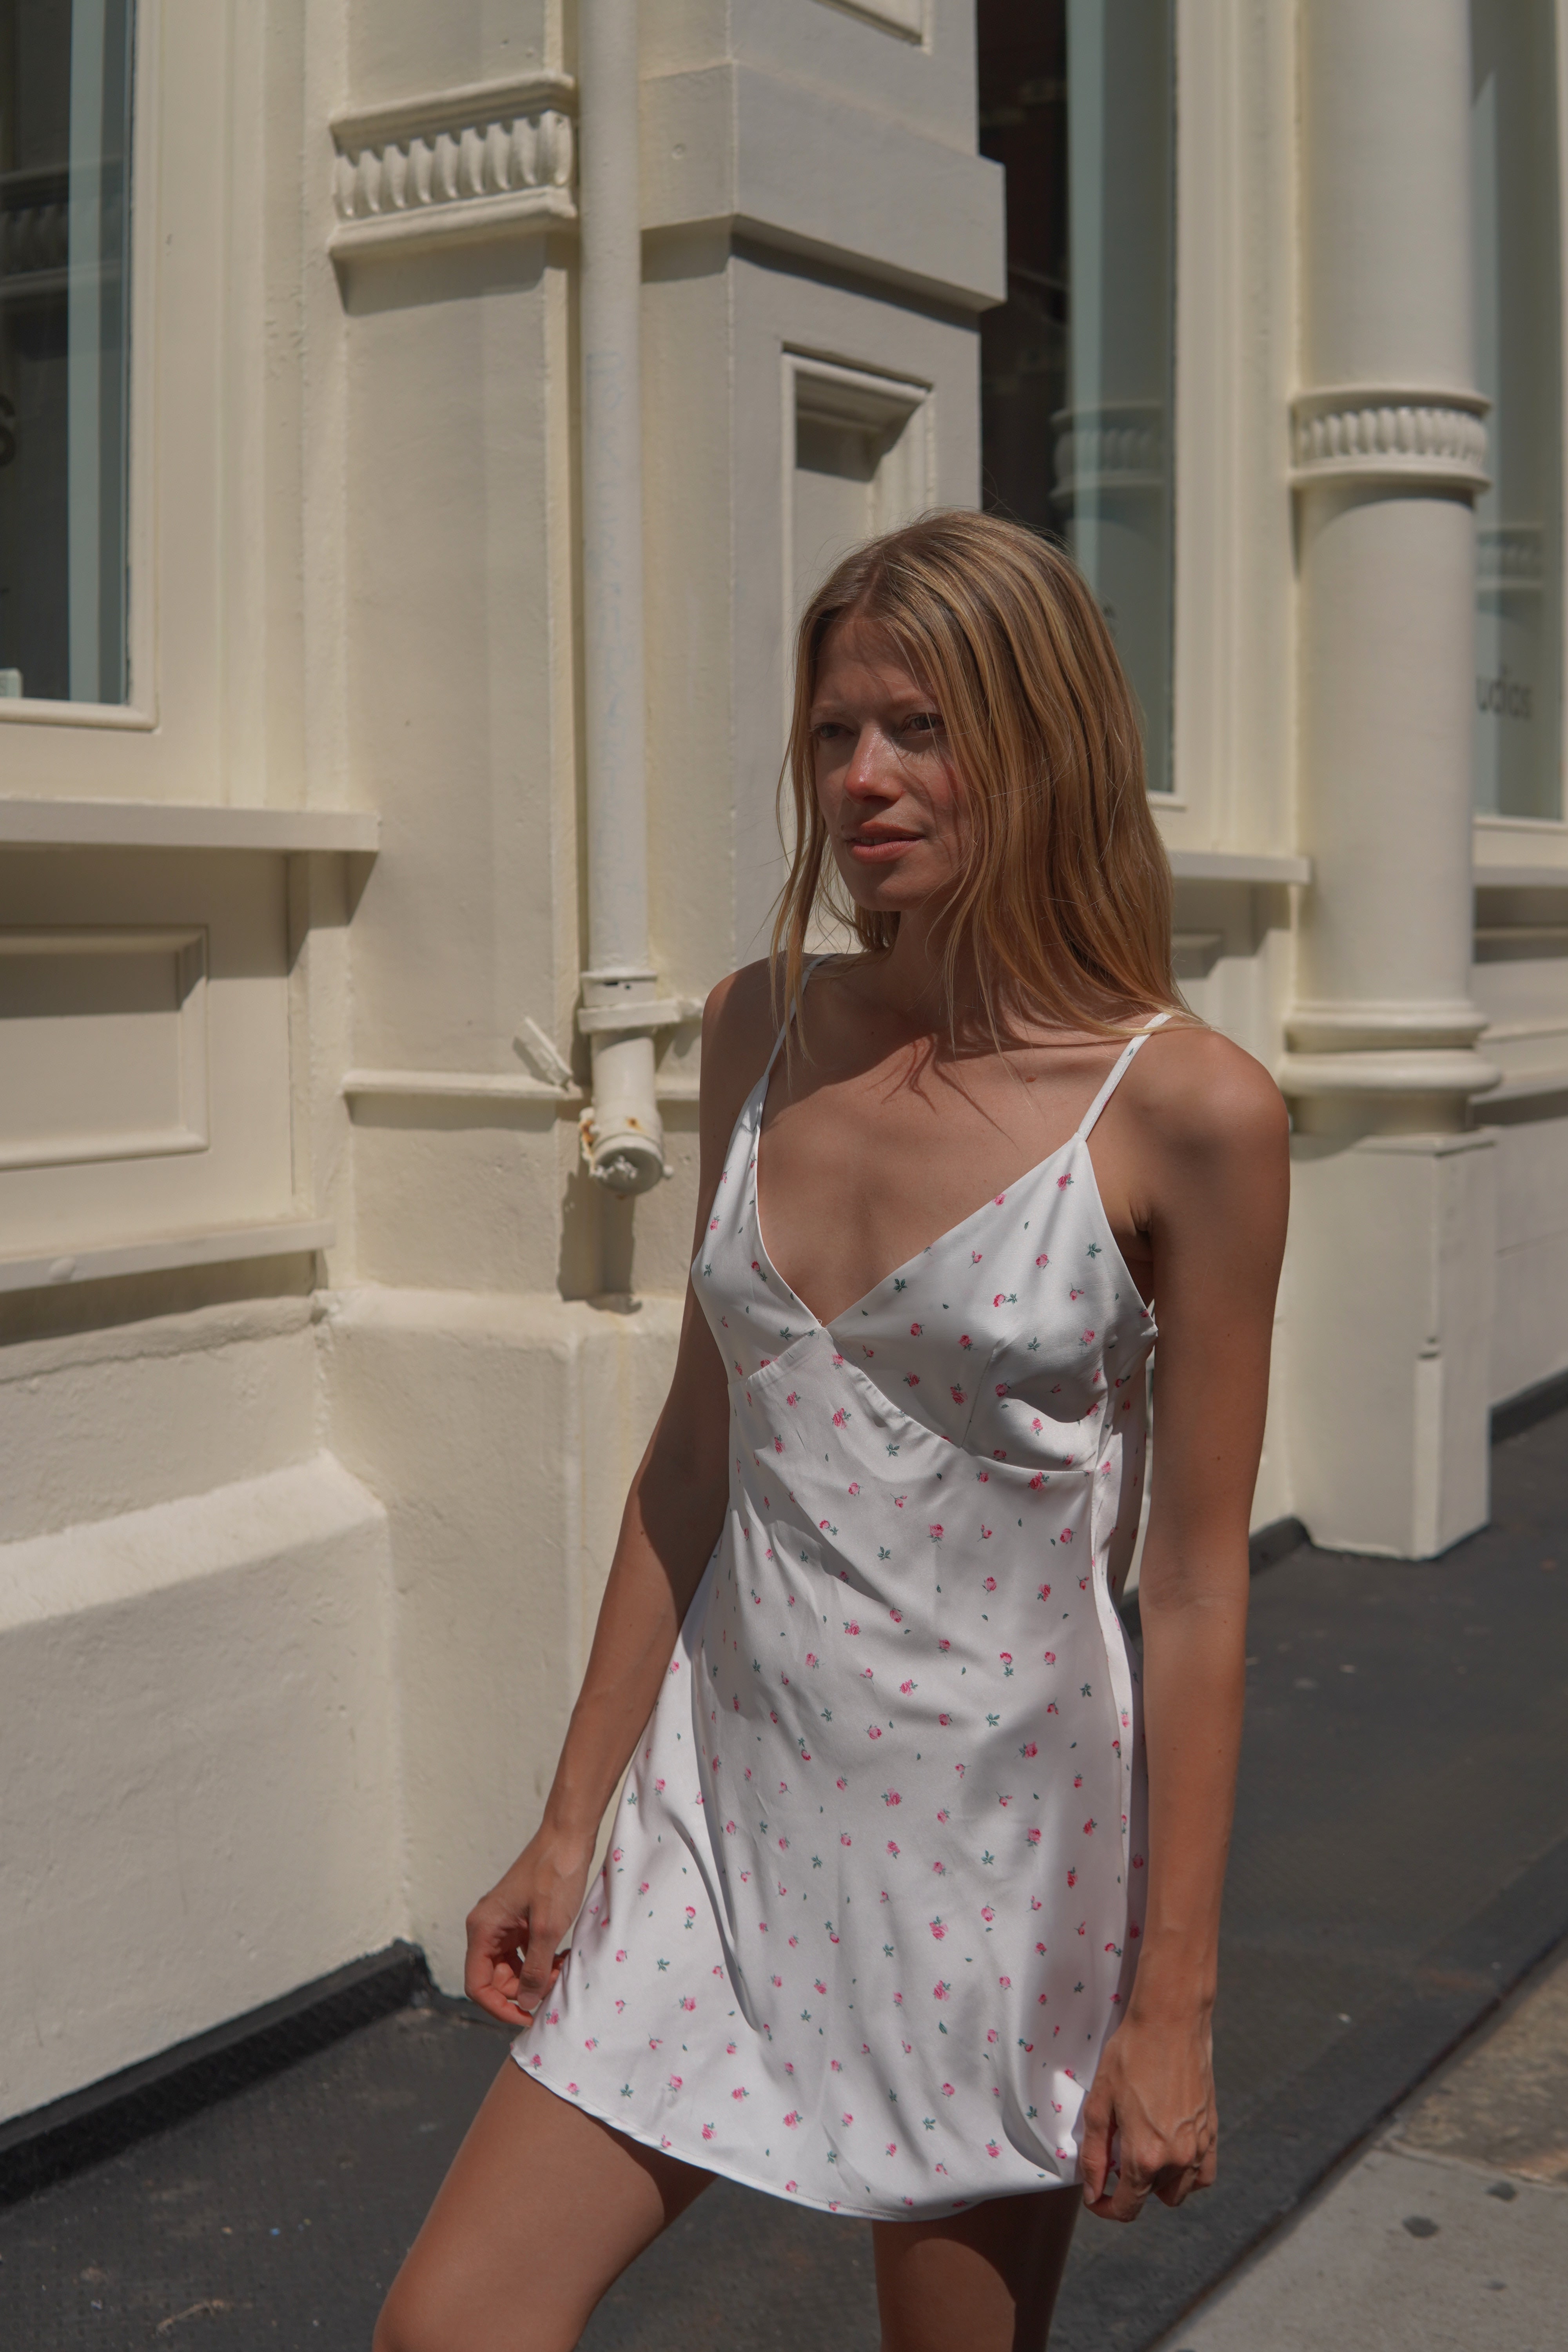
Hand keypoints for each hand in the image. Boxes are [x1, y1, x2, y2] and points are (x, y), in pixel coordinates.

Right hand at [463, 1825, 596, 2028]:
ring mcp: (505, 1923)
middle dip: (523, 1990)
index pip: (477, 1985)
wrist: (569, 1836)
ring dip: (535, 1977)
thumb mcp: (547, 1928)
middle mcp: (488, 1927)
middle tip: (553, 1988)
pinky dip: (541, 1961)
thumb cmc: (555, 1874)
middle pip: (495, 1979)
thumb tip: (525, 2003)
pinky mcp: (521, 1920)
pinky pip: (524, 1953)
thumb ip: (534, 1969)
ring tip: (561, 1972)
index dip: (499, 2007)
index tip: (527, 2017)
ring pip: (512, 1968)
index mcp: (482, 1928)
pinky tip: (561, 1958)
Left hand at [1078, 2008, 1217, 2223]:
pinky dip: (1188, 2175)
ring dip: (1158, 2183)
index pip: (1128, 2207)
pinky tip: (1171, 2154)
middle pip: (1151, 2197)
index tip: (1097, 2197)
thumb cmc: (1130, 2055)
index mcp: (1146, 2155)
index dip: (1106, 2208)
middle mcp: (1178, 2158)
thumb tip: (1094, 2191)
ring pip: (1179, 2190)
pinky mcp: (1212, 2131)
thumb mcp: (1100, 2102)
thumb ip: (1094, 2153)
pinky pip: (1204, 2174)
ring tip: (1142, 2151)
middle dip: (1130, 2188)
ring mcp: (1200, 2146)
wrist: (1170, 2021)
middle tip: (1115, 2156)